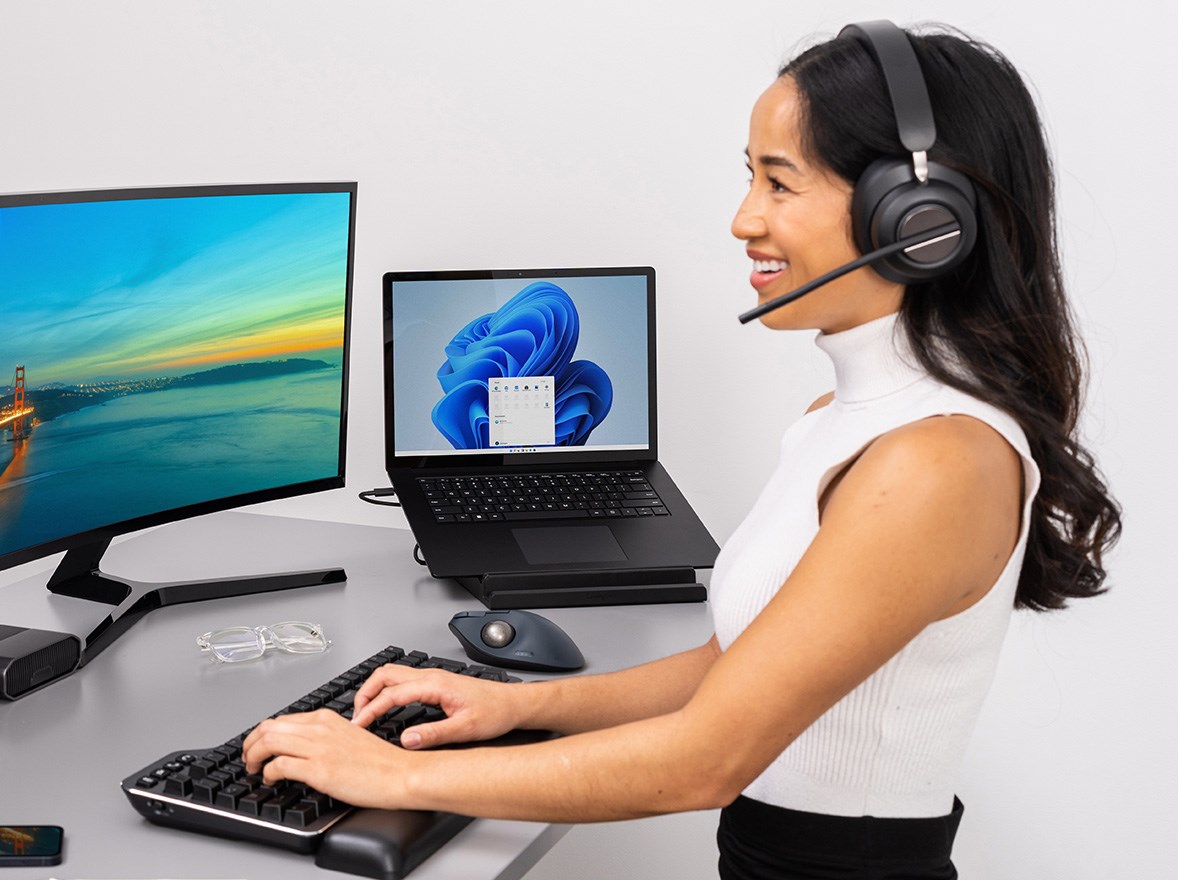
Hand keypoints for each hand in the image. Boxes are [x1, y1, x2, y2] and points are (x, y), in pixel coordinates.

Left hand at [241, 709, 408, 807]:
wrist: (399, 773)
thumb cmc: (380, 762)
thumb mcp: (349, 737)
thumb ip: (325, 737)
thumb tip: (304, 748)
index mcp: (327, 718)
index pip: (282, 719)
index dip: (263, 733)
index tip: (258, 746)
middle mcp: (320, 728)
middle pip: (269, 727)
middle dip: (251, 743)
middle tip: (248, 758)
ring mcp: (319, 747)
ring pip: (269, 742)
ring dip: (253, 756)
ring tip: (252, 768)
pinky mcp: (319, 769)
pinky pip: (279, 765)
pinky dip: (268, 773)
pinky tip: (270, 779)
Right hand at [352, 664, 525, 748]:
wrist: (512, 704)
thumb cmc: (495, 712)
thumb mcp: (464, 729)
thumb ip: (433, 734)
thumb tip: (405, 741)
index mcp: (435, 684)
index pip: (391, 694)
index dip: (371, 710)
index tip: (358, 725)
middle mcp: (431, 676)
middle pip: (385, 674)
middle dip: (365, 693)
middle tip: (355, 716)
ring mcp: (433, 677)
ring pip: (393, 674)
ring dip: (375, 689)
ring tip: (366, 711)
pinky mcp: (436, 683)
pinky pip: (403, 680)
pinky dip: (387, 690)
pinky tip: (387, 706)